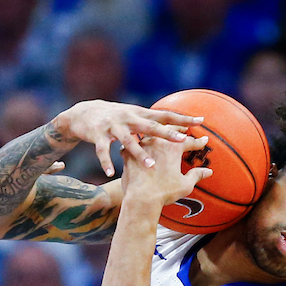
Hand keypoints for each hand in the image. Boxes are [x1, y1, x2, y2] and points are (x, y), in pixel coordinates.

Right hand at [54, 100, 202, 177]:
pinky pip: (102, 150)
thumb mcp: (133, 116)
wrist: (84, 112)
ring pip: (128, 141)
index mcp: (139, 114)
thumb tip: (177, 126)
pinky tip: (110, 173)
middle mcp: (128, 118)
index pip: (165, 115)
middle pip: (150, 126)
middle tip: (183, 138)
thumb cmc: (114, 117)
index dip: (182, 118)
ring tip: (151, 165)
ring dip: (140, 153)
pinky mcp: (97, 135)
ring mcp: (113, 126)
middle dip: (167, 133)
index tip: (201, 120)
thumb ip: (152, 122)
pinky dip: (106, 162)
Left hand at [121, 134, 211, 206]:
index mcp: (173, 147)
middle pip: (170, 130)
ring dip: (158, 131)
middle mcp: (157, 142)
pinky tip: (137, 143)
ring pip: (151, 133)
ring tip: (162, 131)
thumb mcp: (185, 185)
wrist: (140, 198)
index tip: (204, 140)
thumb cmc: (164, 192)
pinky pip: (134, 144)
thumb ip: (196, 175)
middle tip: (186, 127)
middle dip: (180, 128)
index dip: (199, 142)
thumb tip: (208, 172)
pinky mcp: (128, 153)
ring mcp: (141, 146)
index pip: (189, 141)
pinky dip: (137, 143)